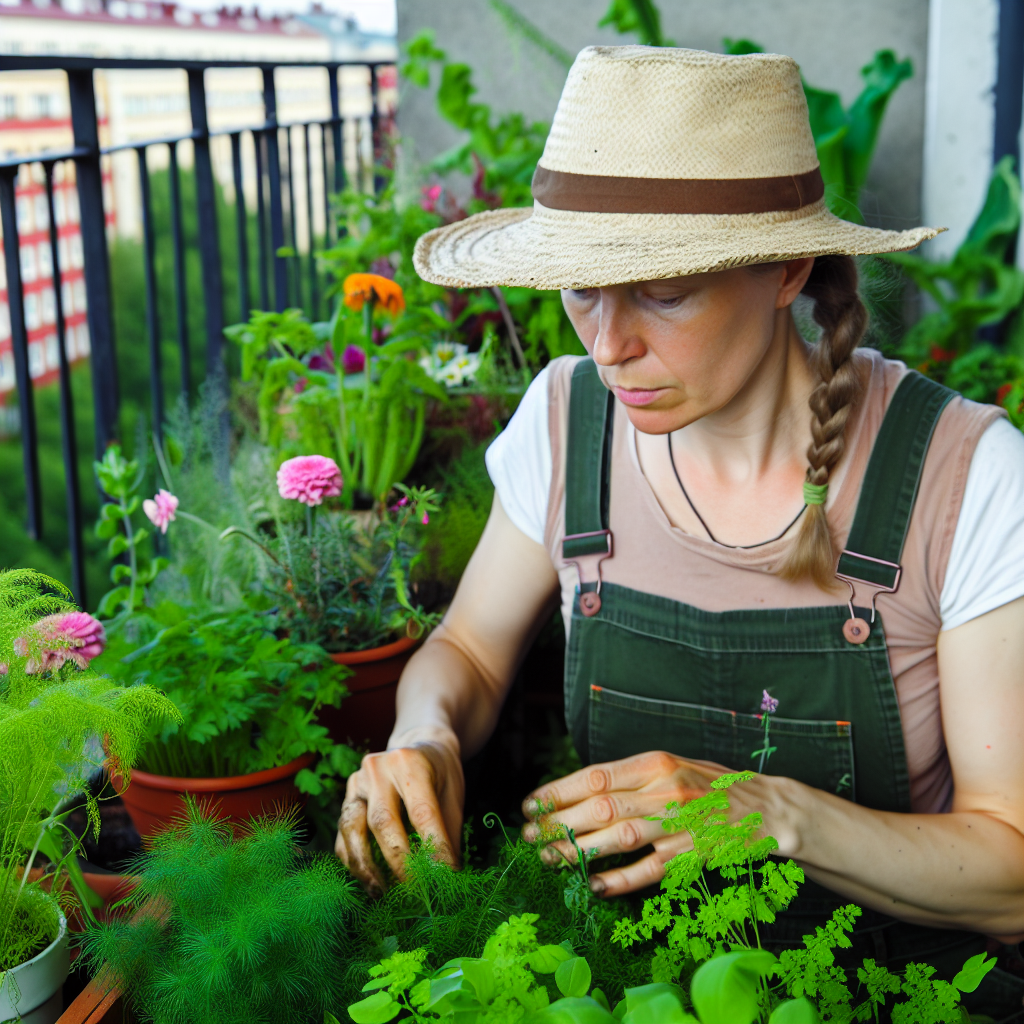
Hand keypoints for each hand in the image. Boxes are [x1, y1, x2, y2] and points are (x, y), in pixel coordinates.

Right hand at [335, 739, 464, 894]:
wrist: (419, 744)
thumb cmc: (440, 774)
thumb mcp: (453, 797)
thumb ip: (448, 835)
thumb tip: (447, 879)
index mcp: (411, 763)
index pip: (421, 813)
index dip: (432, 849)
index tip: (444, 878)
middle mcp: (379, 768)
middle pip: (382, 822)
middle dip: (398, 863)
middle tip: (414, 893)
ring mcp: (358, 780)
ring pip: (352, 828)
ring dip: (366, 866)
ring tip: (382, 893)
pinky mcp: (346, 795)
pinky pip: (343, 833)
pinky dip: (353, 860)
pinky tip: (369, 880)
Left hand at [521, 751, 755, 896]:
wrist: (766, 807)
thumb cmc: (711, 784)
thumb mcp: (672, 764)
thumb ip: (632, 776)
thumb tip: (581, 790)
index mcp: (656, 762)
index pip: (595, 776)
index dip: (558, 792)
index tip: (532, 804)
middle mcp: (665, 790)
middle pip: (600, 808)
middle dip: (558, 824)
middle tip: (529, 836)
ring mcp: (680, 824)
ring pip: (618, 838)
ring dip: (578, 850)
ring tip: (549, 859)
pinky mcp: (694, 855)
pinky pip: (650, 870)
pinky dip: (620, 879)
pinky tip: (593, 886)